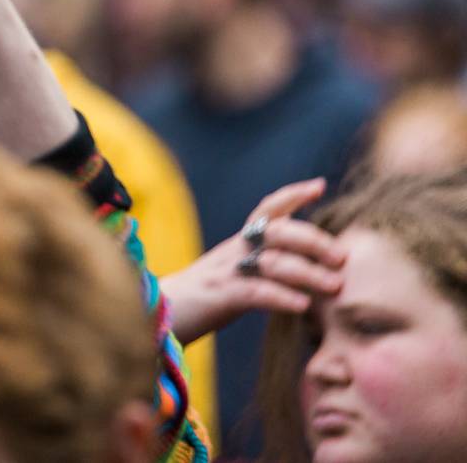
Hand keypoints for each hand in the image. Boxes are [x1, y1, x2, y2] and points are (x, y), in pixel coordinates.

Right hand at [160, 178, 342, 344]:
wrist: (157, 314)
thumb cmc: (199, 301)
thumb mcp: (232, 276)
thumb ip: (260, 270)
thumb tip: (304, 275)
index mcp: (237, 244)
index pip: (266, 209)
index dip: (292, 195)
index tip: (320, 185)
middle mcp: (233, 251)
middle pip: (276, 231)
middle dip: (313, 240)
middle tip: (342, 257)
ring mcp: (226, 272)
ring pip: (271, 261)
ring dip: (308, 272)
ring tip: (334, 286)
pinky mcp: (220, 296)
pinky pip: (256, 292)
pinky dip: (282, 296)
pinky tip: (302, 306)